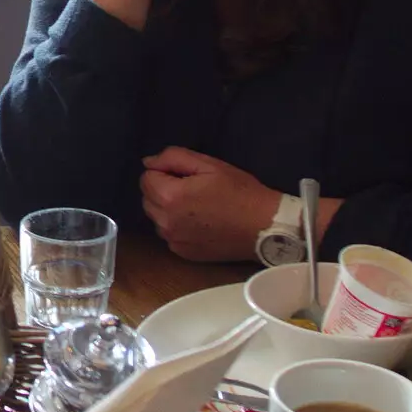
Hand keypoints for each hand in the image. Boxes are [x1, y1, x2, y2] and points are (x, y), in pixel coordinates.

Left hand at [139, 147, 279, 261]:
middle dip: (162, 190)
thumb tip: (147, 162)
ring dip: (167, 209)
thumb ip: (173, 157)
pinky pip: (169, 234)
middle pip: (148, 199)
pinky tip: (199, 222)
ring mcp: (174, 240)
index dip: (164, 172)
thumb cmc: (240, 191)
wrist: (265, 227)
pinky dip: (177, 226)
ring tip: (196, 206)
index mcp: (170, 197)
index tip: (187, 175)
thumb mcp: (209, 165)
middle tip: (192, 188)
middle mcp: (166, 222)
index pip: (146, 178)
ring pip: (156, 218)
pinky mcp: (183, 253)